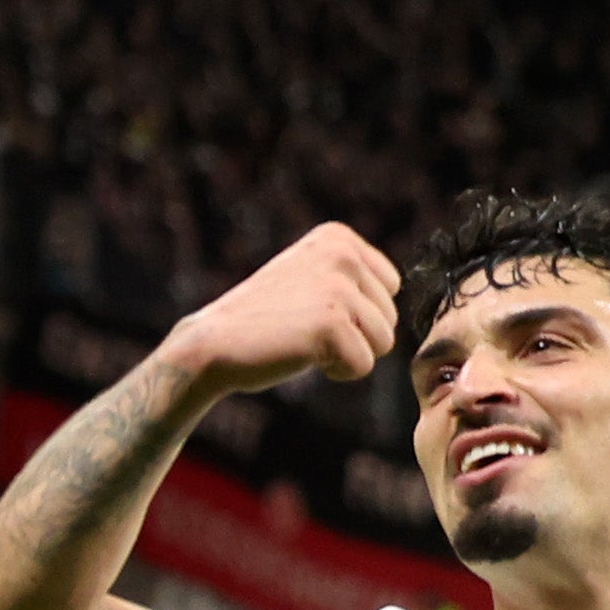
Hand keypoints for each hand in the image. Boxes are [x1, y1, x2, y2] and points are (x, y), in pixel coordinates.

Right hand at [161, 219, 396, 404]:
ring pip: (383, 342)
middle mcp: (342, 254)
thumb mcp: (310, 278)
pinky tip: (300, 356)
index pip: (390, 287)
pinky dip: (336, 372)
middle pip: (390, 316)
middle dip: (354, 335)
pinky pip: (362, 364)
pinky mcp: (331, 324)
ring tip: (303, 342)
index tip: (312, 310)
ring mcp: (337, 288)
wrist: (211, 345)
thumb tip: (398, 287)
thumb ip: (352, 275)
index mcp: (338, 237)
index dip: (357, 312)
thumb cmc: (263, 321)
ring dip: (346, 353)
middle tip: (303, 331)